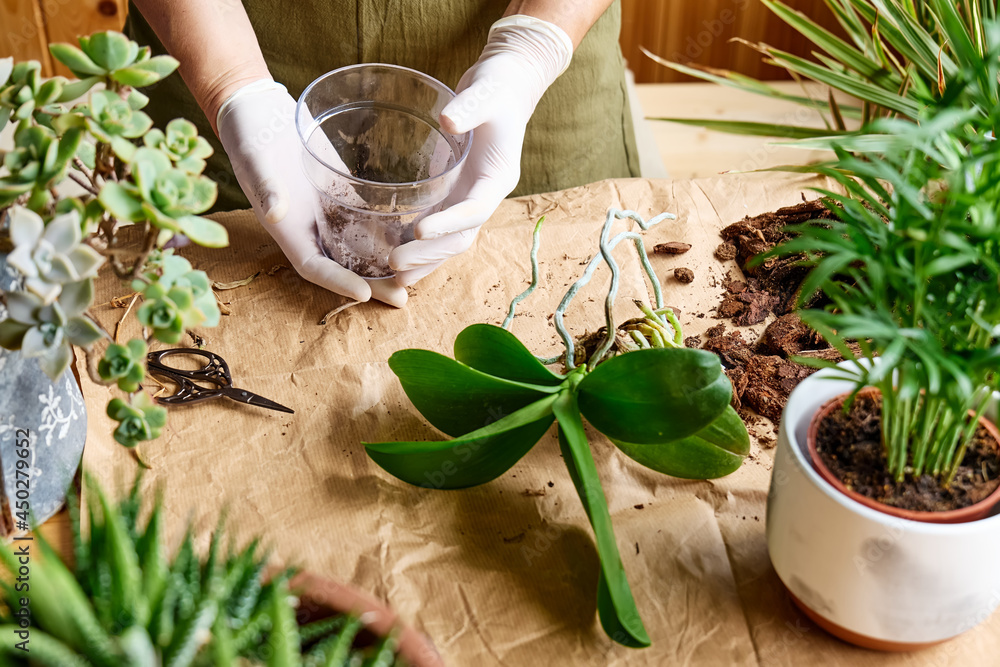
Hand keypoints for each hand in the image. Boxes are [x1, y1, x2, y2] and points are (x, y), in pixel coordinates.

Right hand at [217, 80, 407, 306]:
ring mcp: (327, 212)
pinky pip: (367, 219)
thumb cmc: (249, 134)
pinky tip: (416, 239)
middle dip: (372, 284)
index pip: (314, 266)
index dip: (338, 282)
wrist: (258, 109)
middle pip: (343, 266)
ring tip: (416, 277)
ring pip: (358, 247)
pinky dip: (388, 233)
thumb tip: (276, 213)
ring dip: (385, 264)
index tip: (364, 294)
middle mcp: (309, 227)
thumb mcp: (254, 158)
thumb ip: (266, 187)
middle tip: (402, 298)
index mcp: (287, 227)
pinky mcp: (342, 193)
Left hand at [388, 16, 572, 286]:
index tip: (418, 230)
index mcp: (497, 179)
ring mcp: (470, 198)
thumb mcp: (485, 93)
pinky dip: (418, 243)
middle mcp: (485, 196)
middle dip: (429, 253)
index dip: (447, 223)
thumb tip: (448, 120)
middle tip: (394, 264)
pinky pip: (438, 226)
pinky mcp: (455, 194)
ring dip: (423, 260)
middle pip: (460, 236)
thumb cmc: (497, 88)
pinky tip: (393, 252)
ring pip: (448, 240)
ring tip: (393, 278)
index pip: (473, 210)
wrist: (506, 87)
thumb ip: (468, 108)